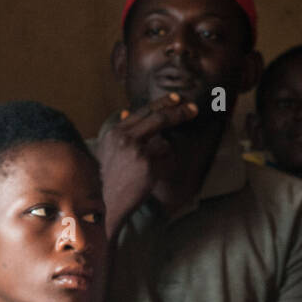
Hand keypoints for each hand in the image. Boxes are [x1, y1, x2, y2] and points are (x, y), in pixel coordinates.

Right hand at [96, 94, 197, 239]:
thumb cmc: (111, 177)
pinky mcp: (146, 164)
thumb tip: (125, 110)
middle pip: (158, 118)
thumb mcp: (110, 150)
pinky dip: (162, 166)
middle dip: (179, 112)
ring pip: (164, 142)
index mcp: (114, 132)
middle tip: (193, 108)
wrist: (108, 203)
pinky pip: (165, 159)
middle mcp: (123, 138)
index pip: (143, 111)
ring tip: (147, 169)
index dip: (162, 103)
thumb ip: (121, 131)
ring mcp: (135, 150)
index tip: (176, 99)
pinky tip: (148, 177)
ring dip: (163, 155)